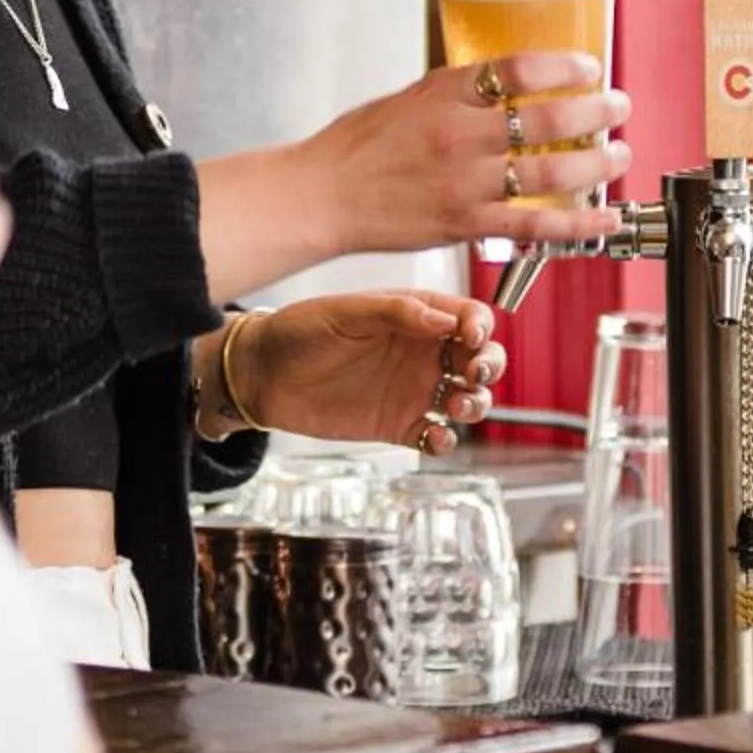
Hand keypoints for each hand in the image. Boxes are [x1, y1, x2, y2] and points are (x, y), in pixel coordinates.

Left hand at [218, 291, 507, 454]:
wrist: (262, 375)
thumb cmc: (299, 331)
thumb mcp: (345, 312)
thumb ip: (395, 312)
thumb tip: (445, 319)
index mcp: (415, 317)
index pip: (468, 316)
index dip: (479, 325)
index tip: (470, 337)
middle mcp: (421, 353)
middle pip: (480, 359)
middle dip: (490, 365)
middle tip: (473, 372)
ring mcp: (413, 390)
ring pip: (468, 398)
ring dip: (476, 403)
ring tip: (455, 405)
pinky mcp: (398, 425)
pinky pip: (436, 436)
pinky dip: (446, 440)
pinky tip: (434, 436)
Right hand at [293, 56, 631, 260]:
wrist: (323, 195)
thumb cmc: (357, 147)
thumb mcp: (409, 98)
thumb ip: (458, 94)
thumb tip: (503, 85)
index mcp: (445, 94)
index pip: (519, 69)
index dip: (565, 67)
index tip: (589, 68)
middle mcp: (460, 135)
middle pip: (547, 119)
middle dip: (596, 112)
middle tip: (619, 106)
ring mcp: (465, 182)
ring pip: (551, 172)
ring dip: (597, 163)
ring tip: (620, 155)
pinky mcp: (466, 224)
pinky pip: (535, 224)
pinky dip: (579, 223)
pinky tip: (605, 216)